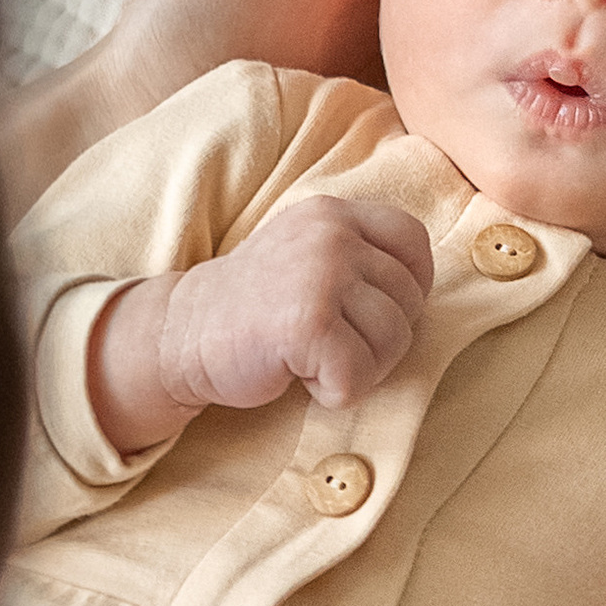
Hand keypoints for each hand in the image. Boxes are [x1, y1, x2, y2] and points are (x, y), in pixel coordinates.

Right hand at [87, 198, 434, 452]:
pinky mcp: (308, 324)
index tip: (372, 312)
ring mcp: (320, 276)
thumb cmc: (254, 307)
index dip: (410, 288)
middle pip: (409, 301)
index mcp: (334, 214)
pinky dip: (335, 392)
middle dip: (382, 340)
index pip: (414, 242)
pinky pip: (357, 375)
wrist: (182, 335)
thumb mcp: (307, 254)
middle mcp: (331, 235)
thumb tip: (423, 293)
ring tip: (316, 360)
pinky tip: (301, 377)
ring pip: (393, 340)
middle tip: (333, 346)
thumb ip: (359, 255)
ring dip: (362, 368)